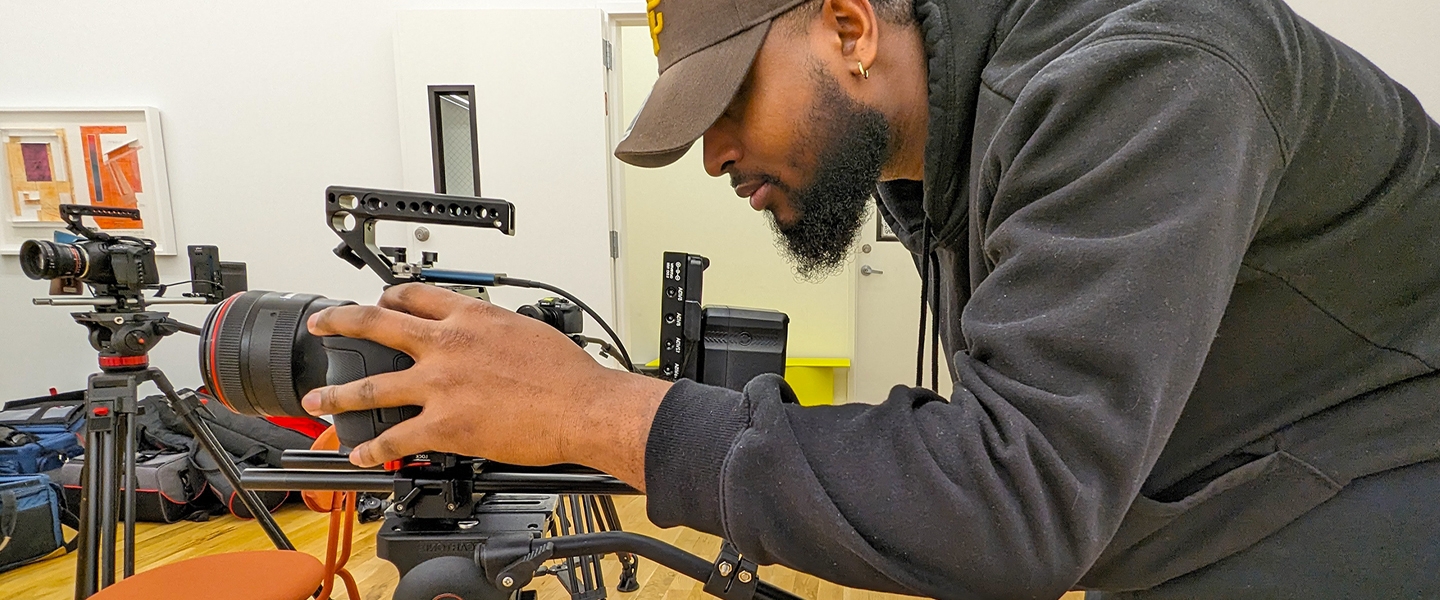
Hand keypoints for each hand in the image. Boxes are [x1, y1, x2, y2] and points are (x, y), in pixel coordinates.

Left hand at [299, 283, 670, 488]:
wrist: (582, 407)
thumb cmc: (567, 373)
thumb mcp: (526, 329)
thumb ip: (493, 329)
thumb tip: (485, 337)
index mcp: (469, 316)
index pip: (413, 296)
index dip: (389, 297)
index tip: (380, 301)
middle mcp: (446, 344)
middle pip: (375, 324)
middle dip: (340, 322)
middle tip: (323, 325)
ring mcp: (440, 385)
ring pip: (371, 386)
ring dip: (337, 394)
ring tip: (318, 400)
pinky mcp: (444, 425)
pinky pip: (395, 438)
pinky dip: (372, 448)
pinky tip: (360, 453)